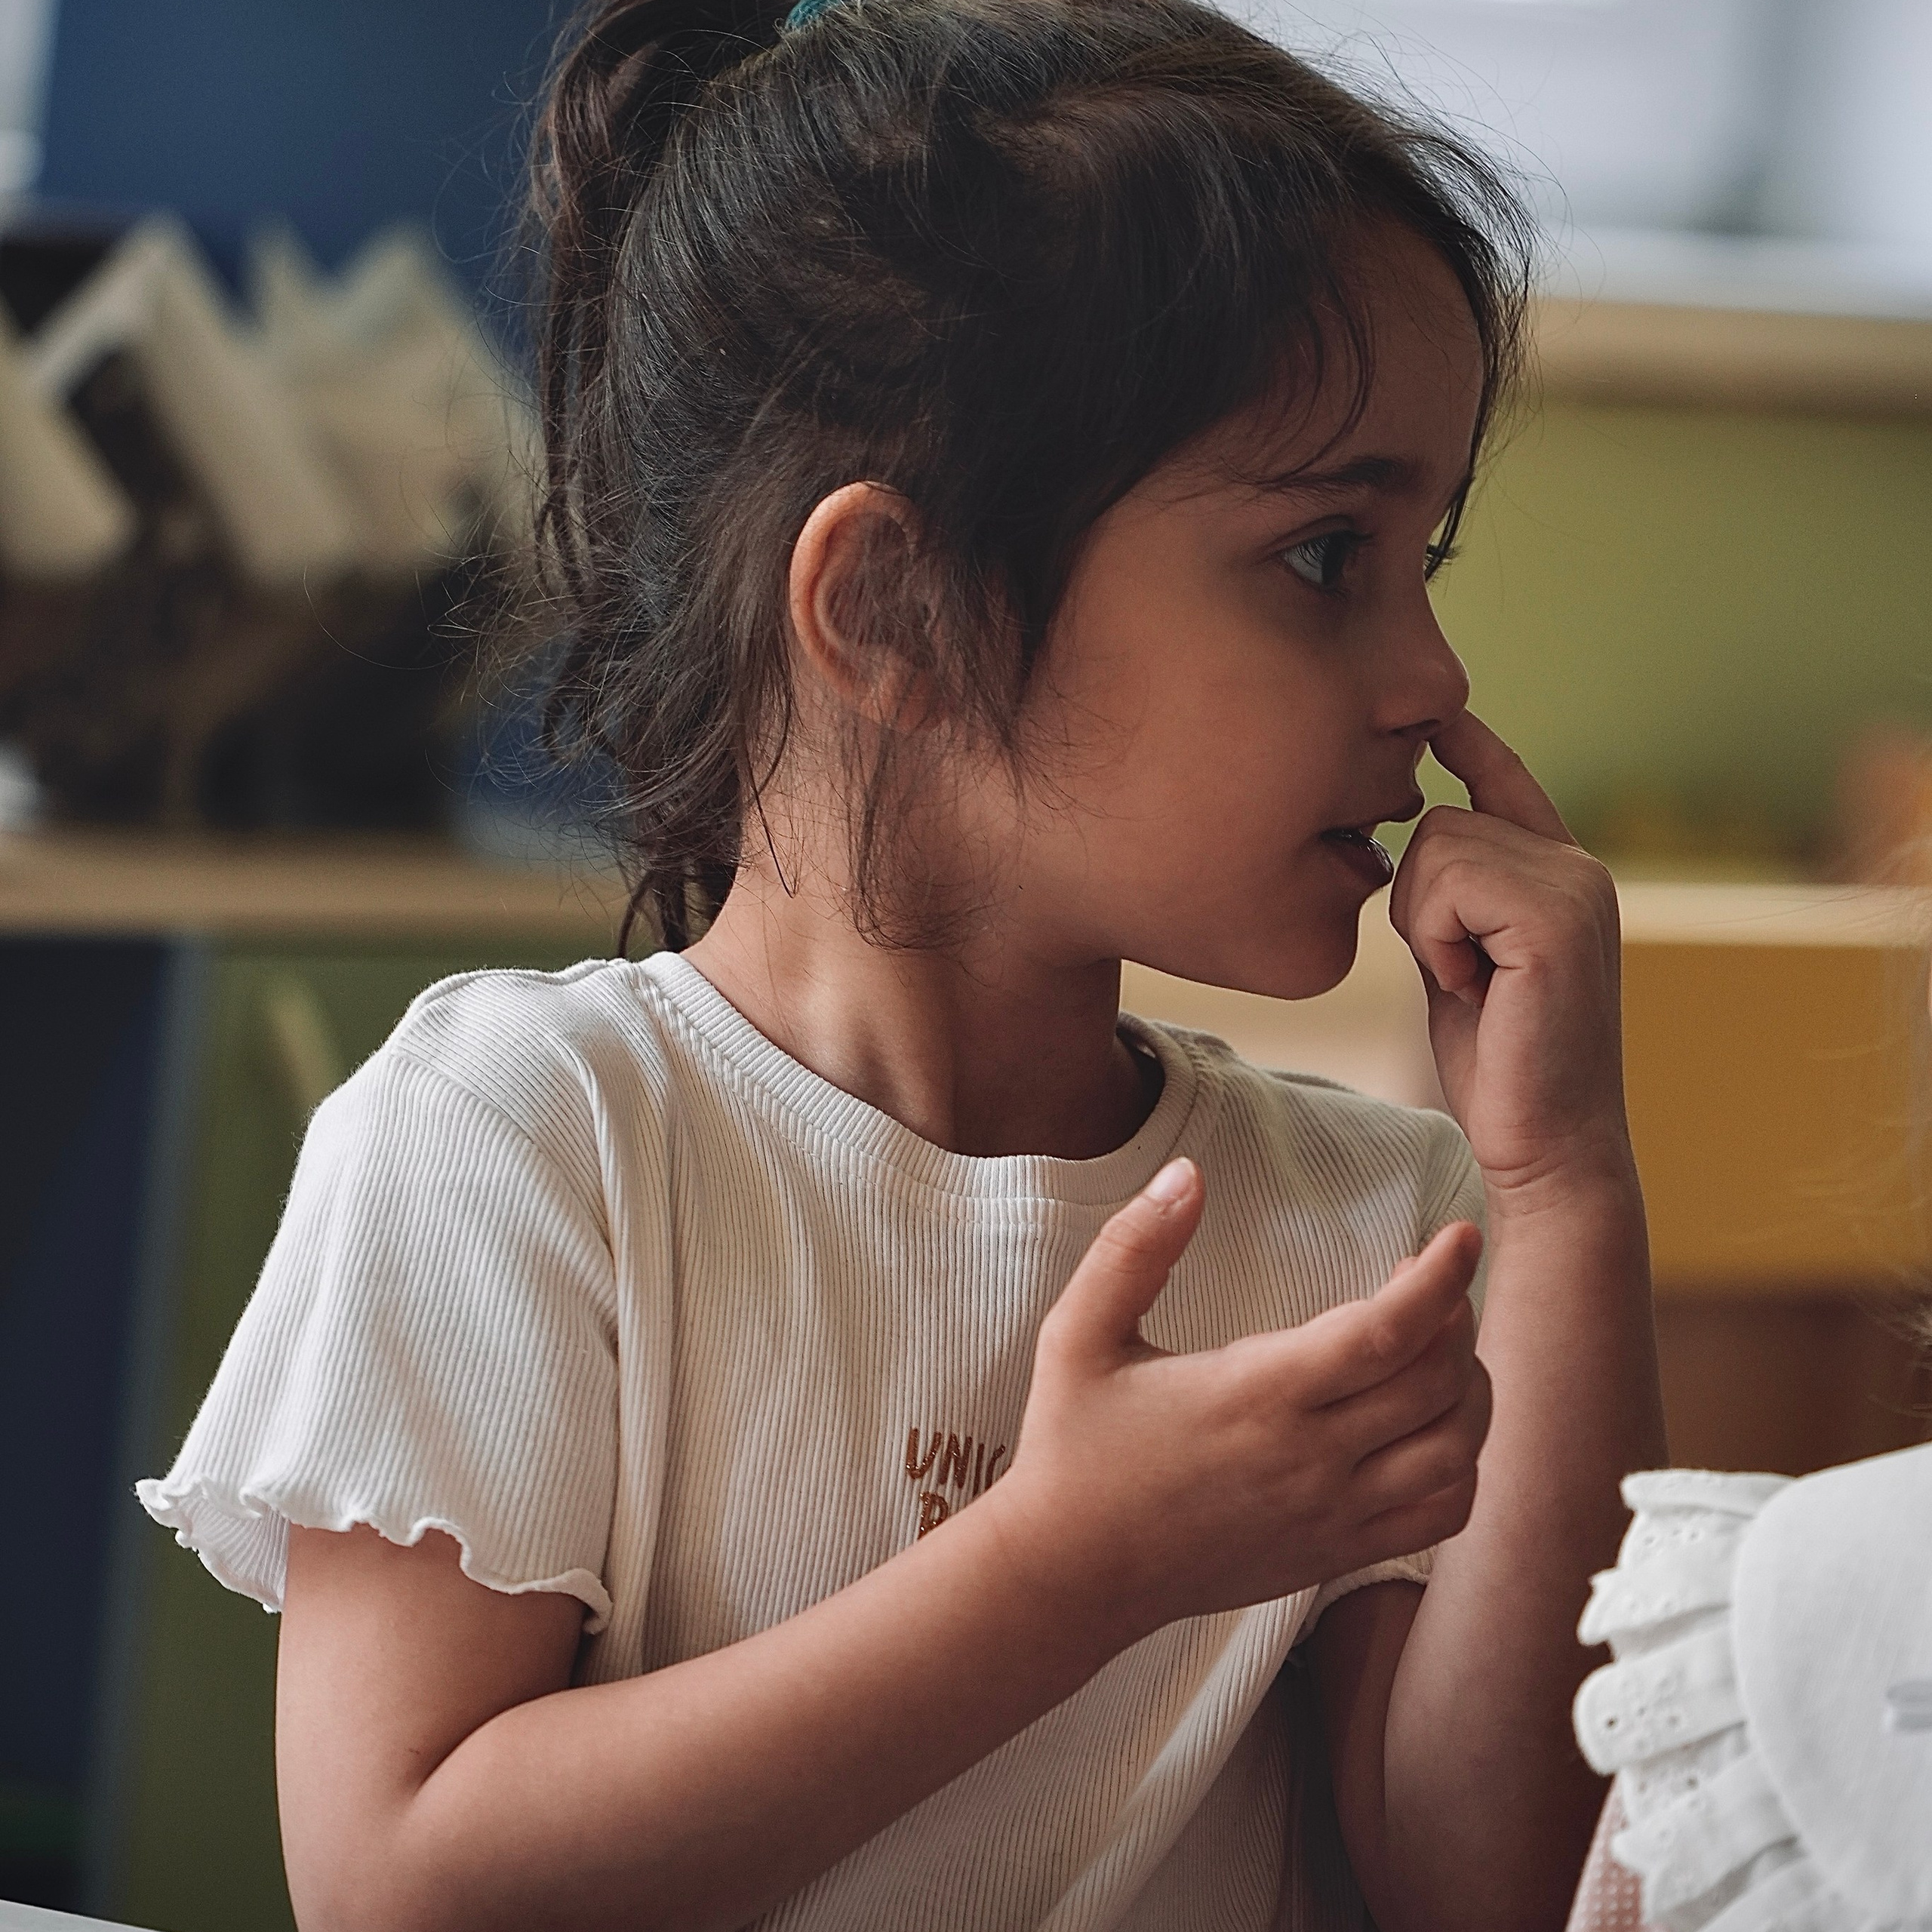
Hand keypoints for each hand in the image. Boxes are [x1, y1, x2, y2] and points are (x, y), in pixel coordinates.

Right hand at [995, 1159, 1489, 1638]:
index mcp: (1255, 1394)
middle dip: (1454, 1317)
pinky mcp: (1335, 1553)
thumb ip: (1133, 1248)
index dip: (1439, 1279)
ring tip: (1437, 1348)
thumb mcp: (1078, 1334)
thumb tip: (1187, 1174)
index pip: (1385, 1332)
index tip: (1461, 1234)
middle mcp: (1308, 1458)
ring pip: (1455, 1451)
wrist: (1071, 1575)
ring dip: (1469, 1391)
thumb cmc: (1073, 1446)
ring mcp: (1330, 1514)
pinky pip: (1440, 1515)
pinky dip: (1461, 1465)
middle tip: (1423, 1280)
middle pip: (1437, 1383)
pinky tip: (1432, 1429)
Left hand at [1390, 712, 1630, 1199]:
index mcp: (1559, 873)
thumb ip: (1451, 899)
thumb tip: (1408, 837)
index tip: (1434, 714)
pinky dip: (1436, 940)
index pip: (1503, 780)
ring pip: (1436, 843)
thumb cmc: (1498, 1065)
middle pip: (1438, 818)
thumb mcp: (1462, 961)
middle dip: (1416, 899)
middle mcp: (1578, 866)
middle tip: (1459, 973)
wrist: (1546, 1144)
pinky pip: (1447, 882)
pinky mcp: (1555, 917)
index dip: (1466, 741)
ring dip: (1424, 924)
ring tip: (1470, 983)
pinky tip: (1474, 988)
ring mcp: (1574, 886)